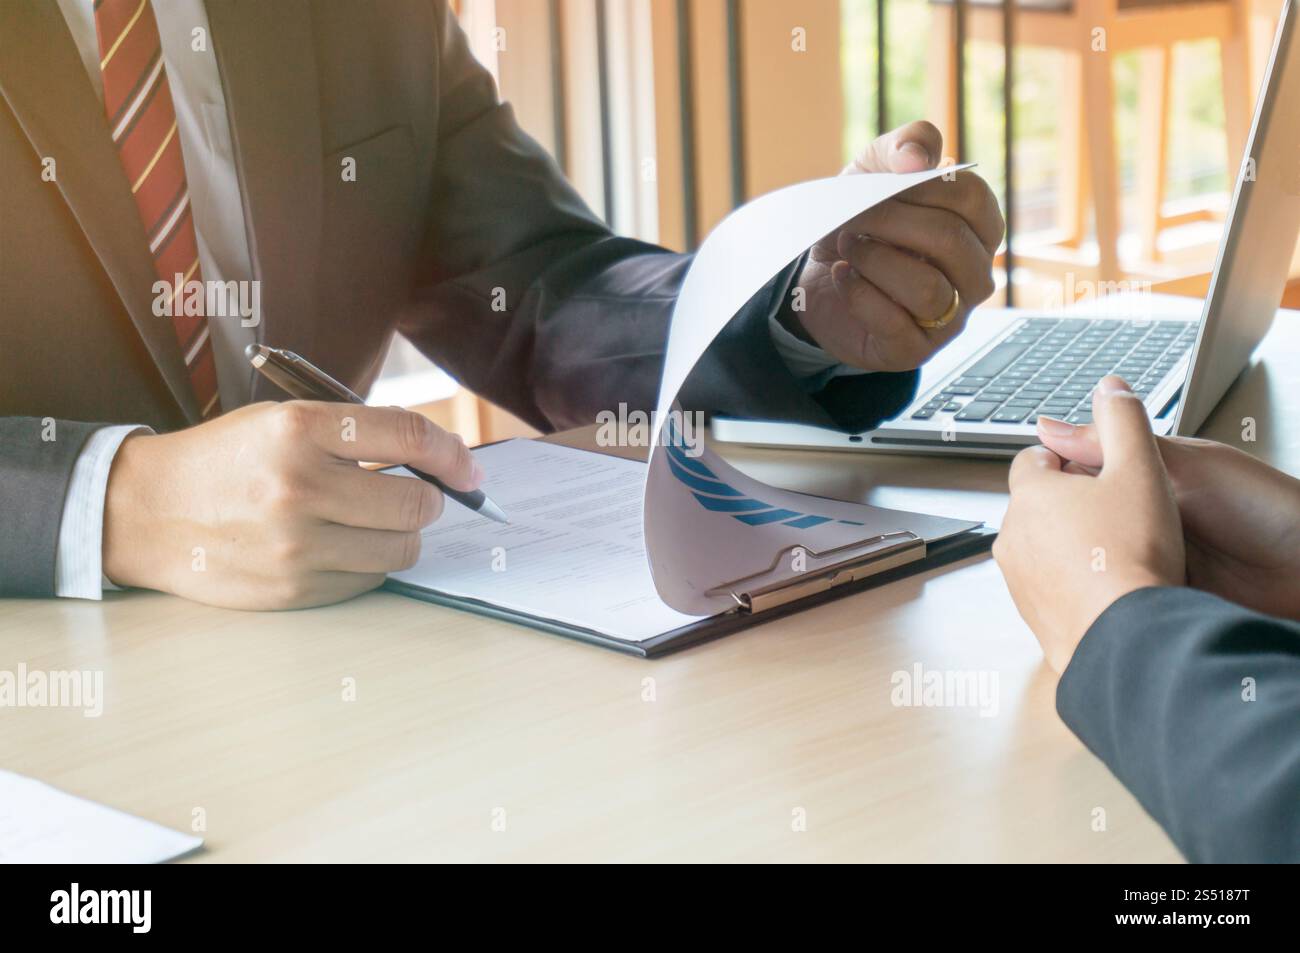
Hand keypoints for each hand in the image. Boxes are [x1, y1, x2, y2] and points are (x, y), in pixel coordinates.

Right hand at [103, 401, 480, 608]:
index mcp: (299, 429)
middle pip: (417, 502)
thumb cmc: (227, 460)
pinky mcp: (293, 588)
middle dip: (427, 498)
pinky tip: (337, 546)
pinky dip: (368, 563)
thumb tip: (441, 462)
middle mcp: (299, 486)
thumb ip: (357, 433)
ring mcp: (296, 544)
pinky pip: (369, 580)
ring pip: (402, 548)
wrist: (148, 511)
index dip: (453, 454)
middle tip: (410, 493)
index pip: (409, 436)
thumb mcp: (283, 421)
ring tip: (370, 520)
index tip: (468, 469)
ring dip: (401, 534)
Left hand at [790, 120, 1003, 370]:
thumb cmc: (862, 224)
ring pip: (927, 288)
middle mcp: (975, 275)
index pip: (971, 197)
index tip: (878, 185)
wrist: (818, 279)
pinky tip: (842, 276)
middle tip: (852, 217)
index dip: (919, 185)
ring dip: (875, 261)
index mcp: (979, 227)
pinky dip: (859, 294)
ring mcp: (951, 318)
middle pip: (949, 242)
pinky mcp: (914, 351)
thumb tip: (918, 157)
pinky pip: (895, 323)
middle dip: (888, 222)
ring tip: (848, 249)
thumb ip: (903, 146)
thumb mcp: (874, 171)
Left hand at [993, 378, 1184, 672]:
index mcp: (1029, 493)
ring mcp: (1016, 577)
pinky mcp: (1029, 613)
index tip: (1099, 471)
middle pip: (1038, 504)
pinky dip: (1071, 581)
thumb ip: (1124, 421)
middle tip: (1117, 514)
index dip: (1069, 459)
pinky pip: (1049, 585)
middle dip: (1071, 503)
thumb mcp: (1140, 470)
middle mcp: (1011, 534)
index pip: (1035, 458)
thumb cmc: (1131, 554)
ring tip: (1116, 553)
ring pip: (1041, 545)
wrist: (1125, 635)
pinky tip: (1107, 587)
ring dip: (1070, 544)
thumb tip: (1110, 388)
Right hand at [1037, 408, 1299, 621]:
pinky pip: (1117, 593)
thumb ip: (1118, 445)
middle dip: (1062, 527)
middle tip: (1046, 535)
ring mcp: (1151, 557)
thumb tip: (1051, 426)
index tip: (1032, 488)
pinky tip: (1090, 594)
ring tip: (1066, 566)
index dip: (1056, 480)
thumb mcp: (1186, 466)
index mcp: (1149, 478)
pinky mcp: (1157, 594)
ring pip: (1094, 559)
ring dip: (1079, 564)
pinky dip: (1101, 595)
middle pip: (1082, 519)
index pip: (1083, 472)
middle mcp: (1144, 518)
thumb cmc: (1266, 511)